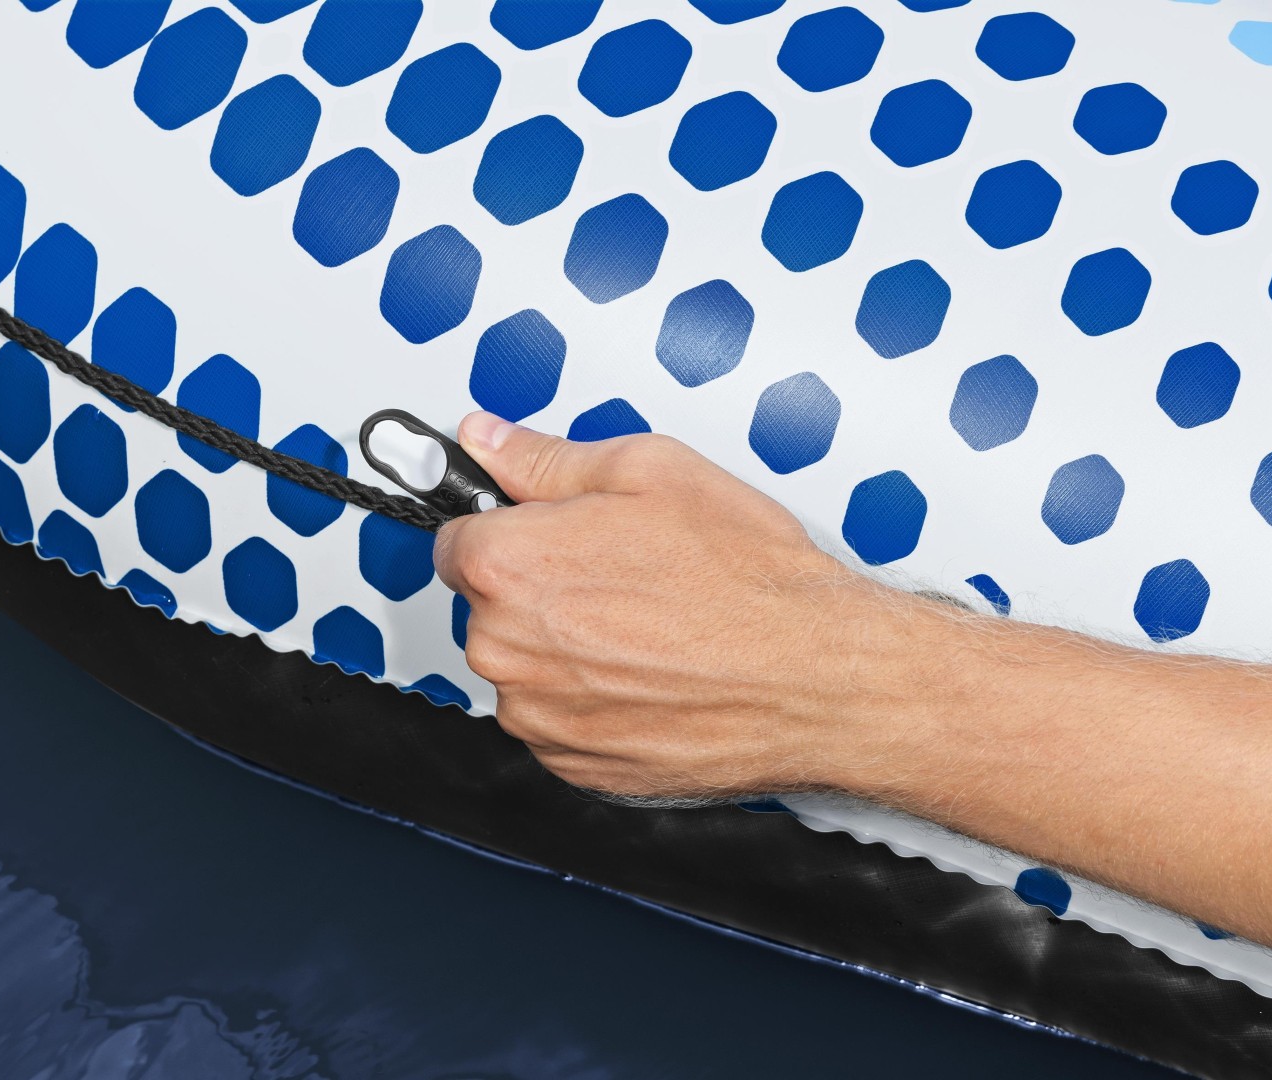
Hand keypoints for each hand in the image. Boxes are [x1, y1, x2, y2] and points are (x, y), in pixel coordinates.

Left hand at [432, 411, 942, 800]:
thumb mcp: (650, 472)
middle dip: (540, 588)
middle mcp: (505, 647)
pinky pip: (557, 721)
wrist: (815, 679)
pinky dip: (591, 701)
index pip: (456, 542)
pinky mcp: (572, 766)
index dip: (507, 531)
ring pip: (524, 668)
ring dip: (564, 650)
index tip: (543, 536)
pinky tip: (651, 675)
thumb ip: (546, 458)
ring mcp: (537, 715)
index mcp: (508, 565)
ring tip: (648, 629)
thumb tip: (488, 442)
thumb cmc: (746, 579)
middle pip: (488, 607)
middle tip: (621, 577)